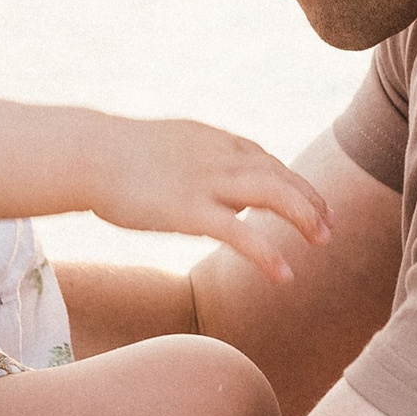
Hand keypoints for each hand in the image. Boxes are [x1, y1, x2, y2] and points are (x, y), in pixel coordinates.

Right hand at [91, 119, 330, 284]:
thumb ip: (195, 160)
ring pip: (272, 194)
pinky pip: (239, 234)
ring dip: (304, 217)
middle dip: (309, 200)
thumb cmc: (116, 155)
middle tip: (329, 228)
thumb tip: (205, 181)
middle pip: (280, 175)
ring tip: (322, 241)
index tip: (313, 204)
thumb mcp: (167, 148)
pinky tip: (284, 274)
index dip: (294, 182)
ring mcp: (206, 182)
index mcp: (213, 141)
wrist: (87, 154)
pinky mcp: (189, 211)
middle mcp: (219, 156)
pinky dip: (267, 253)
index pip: (266, 160)